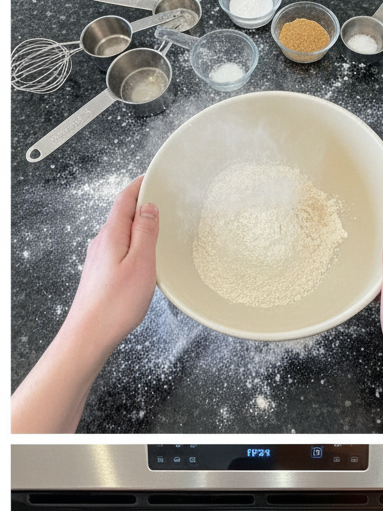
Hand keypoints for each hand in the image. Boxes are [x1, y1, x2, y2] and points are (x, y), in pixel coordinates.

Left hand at [11, 176, 158, 432]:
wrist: (91, 333)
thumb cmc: (115, 304)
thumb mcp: (141, 264)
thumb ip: (146, 232)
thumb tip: (148, 207)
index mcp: (111, 235)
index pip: (124, 200)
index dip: (140, 186)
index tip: (153, 177)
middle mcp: (101, 243)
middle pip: (122, 215)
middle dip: (142, 206)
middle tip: (163, 202)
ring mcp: (99, 259)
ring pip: (122, 235)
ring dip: (140, 229)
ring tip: (159, 230)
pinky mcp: (102, 274)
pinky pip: (121, 251)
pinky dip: (135, 247)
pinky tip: (146, 259)